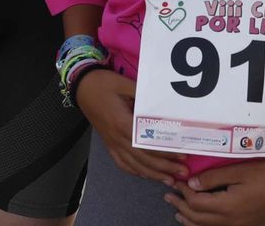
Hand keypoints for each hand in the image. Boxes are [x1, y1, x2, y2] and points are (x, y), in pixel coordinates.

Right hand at [75, 69, 188, 184]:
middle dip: (164, 167)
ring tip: (170, 179)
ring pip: (133, 164)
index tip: (182, 153)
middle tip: (182, 171)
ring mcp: (111, 142)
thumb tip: (165, 103)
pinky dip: (135, 171)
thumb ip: (144, 95)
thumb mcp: (124, 84)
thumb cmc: (103, 83)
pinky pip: (121, 163)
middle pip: (142, 158)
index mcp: (121, 122)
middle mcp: (116, 137)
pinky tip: (146, 175)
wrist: (82, 86)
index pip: (147, 143)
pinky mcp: (108, 144)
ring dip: (153, 174)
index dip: (165, 151)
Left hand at [166, 159, 264, 225]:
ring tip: (178, 213)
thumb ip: (213, 178)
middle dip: (181, 207)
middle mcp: (232, 221)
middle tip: (168, 197)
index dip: (184, 192)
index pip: (196, 203)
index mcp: (228, 206)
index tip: (177, 181)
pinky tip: (201, 221)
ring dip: (190, 220)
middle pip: (198, 219)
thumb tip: (192, 183)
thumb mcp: (238, 171)